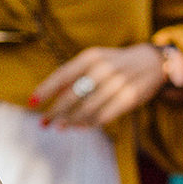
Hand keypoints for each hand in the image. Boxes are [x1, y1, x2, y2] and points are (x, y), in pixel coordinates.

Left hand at [31, 43, 168, 127]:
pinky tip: (80, 126)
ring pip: (87, 108)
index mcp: (90, 57)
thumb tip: (52, 95)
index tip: (31, 102)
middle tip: (44, 122)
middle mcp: (103, 69)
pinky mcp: (130, 98)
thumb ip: (74, 76)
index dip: (46, 90)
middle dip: (55, 111)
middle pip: (72, 95)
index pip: (62, 75)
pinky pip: (104, 116)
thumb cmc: (113, 63)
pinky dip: (90, 123)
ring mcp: (118, 83)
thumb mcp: (93, 61)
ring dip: (70, 120)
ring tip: (60, 126)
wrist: (151, 62)